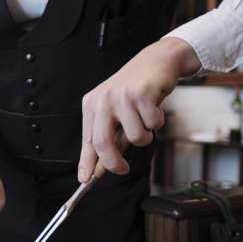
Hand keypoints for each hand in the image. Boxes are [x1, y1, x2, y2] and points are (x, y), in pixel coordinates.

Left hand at [78, 37, 199, 181]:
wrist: (156, 61)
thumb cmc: (136, 91)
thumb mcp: (118, 114)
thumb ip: (111, 140)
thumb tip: (100, 168)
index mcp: (92, 105)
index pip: (88, 140)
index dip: (86, 162)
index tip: (85, 180)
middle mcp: (102, 100)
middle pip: (103, 143)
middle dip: (114, 163)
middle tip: (122, 170)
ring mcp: (121, 96)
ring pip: (135, 137)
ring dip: (146, 135)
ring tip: (146, 118)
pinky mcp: (141, 94)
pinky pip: (152, 124)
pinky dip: (157, 121)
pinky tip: (155, 106)